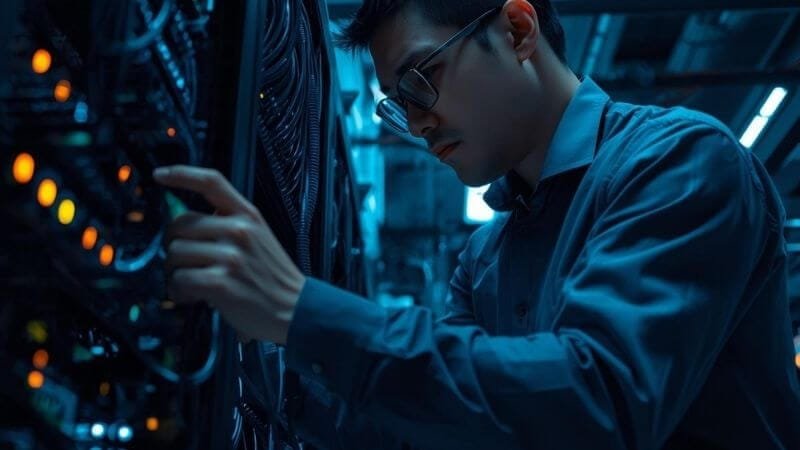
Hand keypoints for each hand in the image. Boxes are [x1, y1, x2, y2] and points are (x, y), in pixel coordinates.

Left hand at [153, 165, 304, 344]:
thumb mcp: (260, 237)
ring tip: (190, 284)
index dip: (182, 175)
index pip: (212, 182)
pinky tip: (190, 296)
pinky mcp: (221, 283)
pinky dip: (178, 290)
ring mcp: (230, 256)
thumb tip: (187, 225)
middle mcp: (239, 231)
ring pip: (175, 253)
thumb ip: (230, 224)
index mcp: (248, 215)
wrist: (296, 309)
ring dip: (175, 272)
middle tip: (184, 264)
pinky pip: (179, 279)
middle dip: (173, 246)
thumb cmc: (273, 277)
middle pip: (180, 225)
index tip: (160, 175)